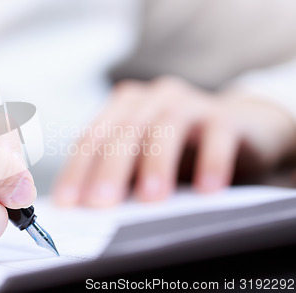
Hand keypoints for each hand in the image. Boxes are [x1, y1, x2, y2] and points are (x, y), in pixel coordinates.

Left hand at [53, 76, 295, 206]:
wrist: (240, 127)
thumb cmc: (179, 149)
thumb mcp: (143, 157)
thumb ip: (119, 174)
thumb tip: (86, 210)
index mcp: (123, 106)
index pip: (92, 138)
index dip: (78, 170)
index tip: (68, 204)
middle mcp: (152, 98)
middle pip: (124, 131)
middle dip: (109, 169)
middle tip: (100, 204)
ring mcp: (189, 102)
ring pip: (165, 127)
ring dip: (156, 165)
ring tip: (150, 200)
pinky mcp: (225, 115)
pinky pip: (217, 137)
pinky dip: (211, 162)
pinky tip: (208, 190)